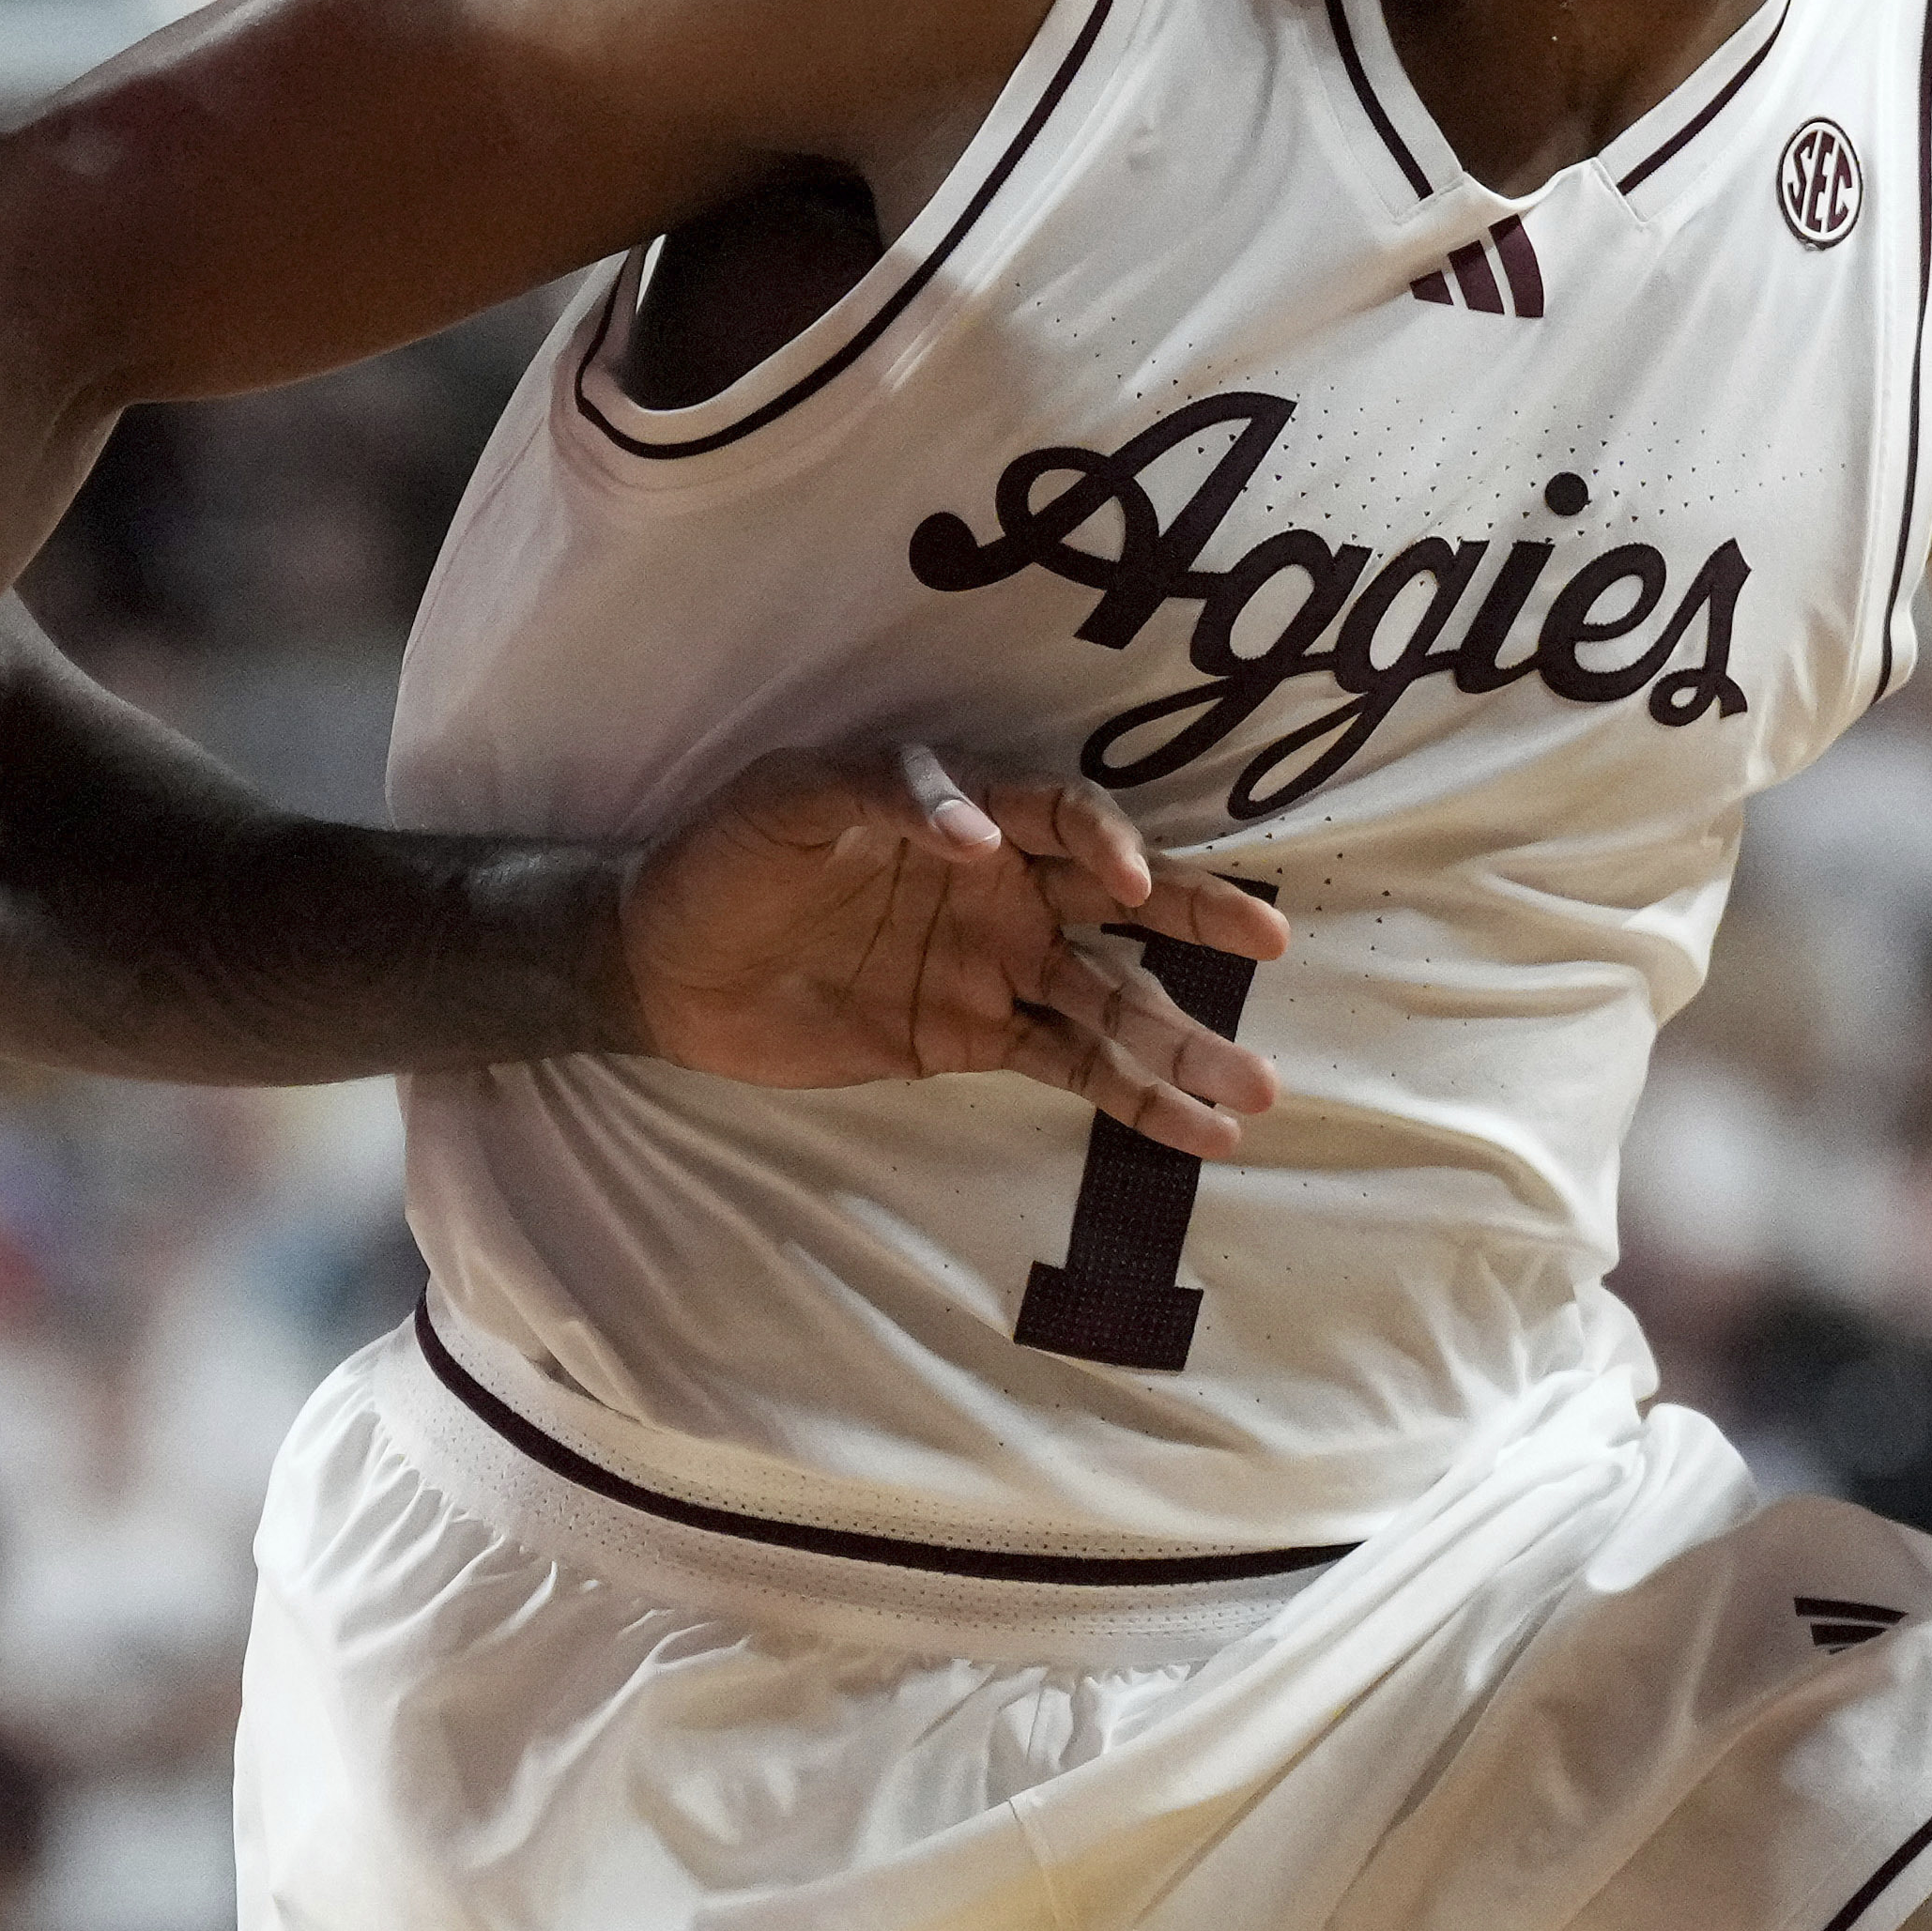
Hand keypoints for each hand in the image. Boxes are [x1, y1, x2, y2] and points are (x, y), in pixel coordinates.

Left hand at [620, 745, 1288, 1153]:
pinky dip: (1136, 1098)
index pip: (1060, 815)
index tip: (1122, 882)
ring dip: (1185, 1044)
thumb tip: (974, 834)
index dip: (1100, 840)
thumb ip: (884, 799)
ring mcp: (997, 968)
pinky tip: (1199, 1131)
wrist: (663, 967)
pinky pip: (1072, 1065)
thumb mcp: (788, 805)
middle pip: (1122, 902)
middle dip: (1196, 921)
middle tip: (1269, 943)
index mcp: (967, 812)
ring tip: (1258, 1092)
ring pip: (1114, 1001)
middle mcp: (1004, 887)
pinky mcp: (975, 1038)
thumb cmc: (724, 859)